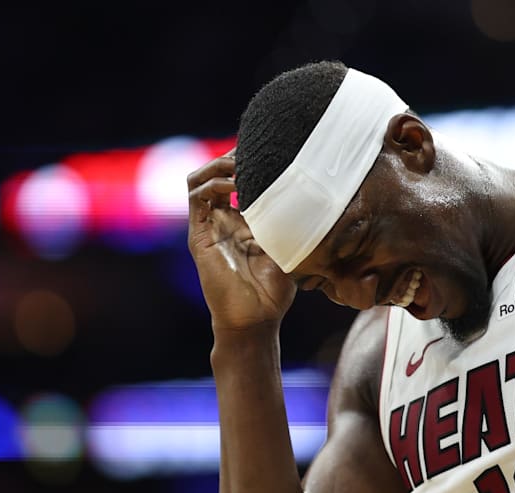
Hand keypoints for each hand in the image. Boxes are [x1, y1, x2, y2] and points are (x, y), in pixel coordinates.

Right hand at [187, 154, 295, 333]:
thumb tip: (317, 197)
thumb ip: (292, 223)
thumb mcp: (290, 247)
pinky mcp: (199, 237)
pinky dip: (213, 184)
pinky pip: (197, 199)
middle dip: (233, 156)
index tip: (272, 150)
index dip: (248, 162)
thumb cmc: (274, 291)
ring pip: (200, 180)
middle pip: (215, 173)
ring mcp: (208, 228)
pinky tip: (235, 186)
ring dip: (219, 165)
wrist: (255, 321)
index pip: (237, 180)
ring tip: (240, 162)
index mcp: (241, 222)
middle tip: (256, 149)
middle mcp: (221, 221)